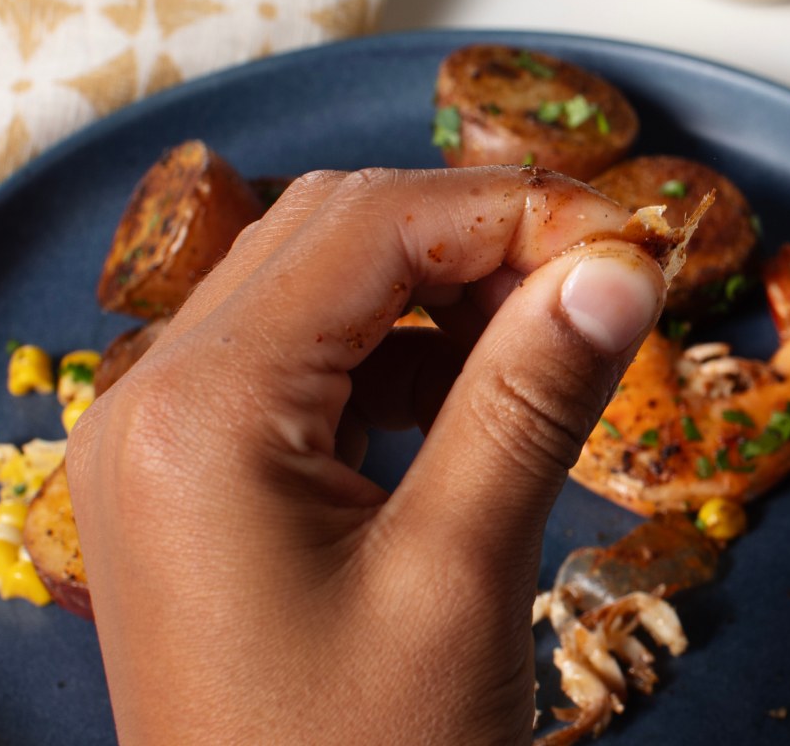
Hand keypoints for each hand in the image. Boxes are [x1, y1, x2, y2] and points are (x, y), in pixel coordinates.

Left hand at [66, 167, 669, 744]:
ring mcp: (163, 442)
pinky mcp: (194, 483)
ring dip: (444, 290)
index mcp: (201, 411)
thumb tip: (619, 268)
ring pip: (319, 285)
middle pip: (335, 232)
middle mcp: (155, 401)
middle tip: (606, 283)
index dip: (519, 213)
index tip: (634, 247)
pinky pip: (302, 363)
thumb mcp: (459, 576)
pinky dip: (399, 354)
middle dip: (481, 237)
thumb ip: (533, 399)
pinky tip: (479, 395)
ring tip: (555, 339)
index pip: (374, 226)